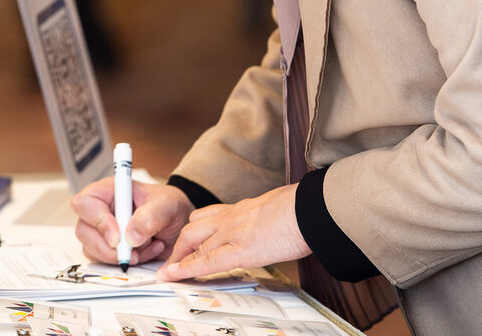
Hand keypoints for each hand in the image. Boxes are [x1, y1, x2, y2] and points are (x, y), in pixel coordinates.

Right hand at [71, 179, 192, 267]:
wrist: (178, 223)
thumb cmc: (169, 206)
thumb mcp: (167, 205)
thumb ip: (150, 217)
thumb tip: (130, 237)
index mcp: (110, 191)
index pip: (85, 202)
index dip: (97, 220)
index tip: (118, 236)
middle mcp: (101, 210)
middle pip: (84, 231)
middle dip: (108, 248)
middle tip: (134, 251)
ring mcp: (101, 231)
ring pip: (92, 250)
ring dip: (121, 256)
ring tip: (148, 245)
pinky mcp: (107, 249)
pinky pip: (105, 262)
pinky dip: (127, 262)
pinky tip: (145, 252)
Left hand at [156, 184, 310, 280]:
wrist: (310, 209)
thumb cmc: (303, 208)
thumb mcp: (281, 206)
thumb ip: (269, 215)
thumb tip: (277, 220)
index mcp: (244, 207)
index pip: (210, 215)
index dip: (197, 228)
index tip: (191, 238)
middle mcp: (232, 217)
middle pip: (194, 227)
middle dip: (181, 244)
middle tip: (175, 258)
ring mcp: (233, 232)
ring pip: (192, 241)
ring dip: (178, 256)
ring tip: (171, 270)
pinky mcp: (239, 250)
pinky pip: (206, 261)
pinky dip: (186, 269)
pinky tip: (175, 275)